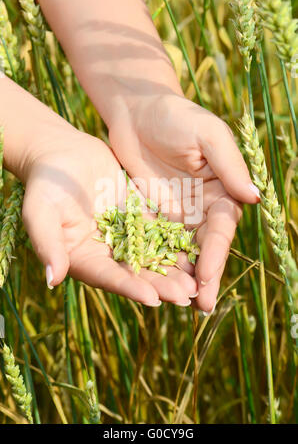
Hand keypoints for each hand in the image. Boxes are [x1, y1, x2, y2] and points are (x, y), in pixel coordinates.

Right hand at [22, 127, 197, 305]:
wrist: (62, 153)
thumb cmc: (45, 182)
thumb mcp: (40, 211)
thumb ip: (47, 244)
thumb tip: (52, 280)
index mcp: (83, 258)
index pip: (108, 277)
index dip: (129, 288)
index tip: (153, 300)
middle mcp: (107, 252)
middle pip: (136, 273)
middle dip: (161, 285)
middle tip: (186, 296)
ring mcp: (126, 235)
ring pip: (153, 255)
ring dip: (174, 268)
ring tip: (197, 281)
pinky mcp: (139, 217)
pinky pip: (161, 230)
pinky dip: (177, 240)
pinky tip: (197, 247)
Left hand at [109, 93, 259, 311]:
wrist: (137, 112)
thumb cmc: (176, 116)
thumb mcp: (207, 134)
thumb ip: (229, 164)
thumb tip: (254, 197)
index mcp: (222, 191)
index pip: (221, 229)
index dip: (216, 253)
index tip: (207, 277)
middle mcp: (203, 208)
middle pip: (206, 248)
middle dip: (204, 276)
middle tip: (200, 306)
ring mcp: (178, 215)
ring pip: (184, 252)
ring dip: (183, 278)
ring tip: (180, 305)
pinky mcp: (153, 216)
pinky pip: (156, 243)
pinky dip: (158, 263)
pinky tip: (154, 283)